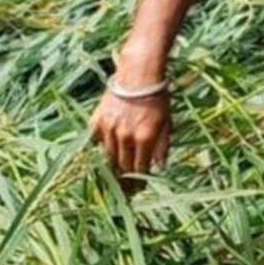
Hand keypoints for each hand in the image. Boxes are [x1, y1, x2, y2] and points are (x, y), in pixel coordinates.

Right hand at [88, 55, 171, 193]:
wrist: (138, 74)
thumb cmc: (157, 97)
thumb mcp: (166, 122)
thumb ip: (162, 146)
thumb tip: (159, 168)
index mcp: (144, 138)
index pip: (139, 169)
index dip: (138, 182)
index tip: (137, 190)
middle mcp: (125, 136)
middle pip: (122, 166)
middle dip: (124, 180)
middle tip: (125, 190)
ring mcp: (109, 128)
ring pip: (108, 157)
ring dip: (112, 168)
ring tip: (114, 177)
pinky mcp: (97, 120)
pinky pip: (97, 142)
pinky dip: (101, 148)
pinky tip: (104, 154)